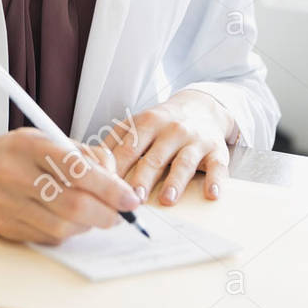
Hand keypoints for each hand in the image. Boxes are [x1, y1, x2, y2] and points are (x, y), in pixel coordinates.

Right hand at [0, 128, 140, 244]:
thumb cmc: (14, 153)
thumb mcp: (46, 139)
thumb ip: (82, 156)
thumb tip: (116, 181)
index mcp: (30, 146)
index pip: (77, 169)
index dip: (110, 187)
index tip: (130, 198)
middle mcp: (15, 175)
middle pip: (73, 204)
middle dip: (106, 214)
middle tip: (119, 215)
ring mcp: (7, 204)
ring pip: (62, 227)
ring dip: (87, 226)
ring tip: (92, 216)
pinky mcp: (4, 227)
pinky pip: (47, 238)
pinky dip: (66, 233)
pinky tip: (67, 221)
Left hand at [102, 90, 234, 206]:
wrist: (201, 107)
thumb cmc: (162, 124)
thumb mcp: (138, 125)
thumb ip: (117, 144)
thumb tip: (90, 166)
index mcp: (147, 123)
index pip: (128, 147)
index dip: (117, 168)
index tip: (106, 187)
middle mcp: (172, 130)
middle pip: (154, 157)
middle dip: (142, 178)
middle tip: (132, 198)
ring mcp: (195, 140)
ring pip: (184, 162)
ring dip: (175, 181)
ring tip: (167, 200)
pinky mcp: (216, 150)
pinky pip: (218, 166)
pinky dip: (216, 180)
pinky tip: (211, 194)